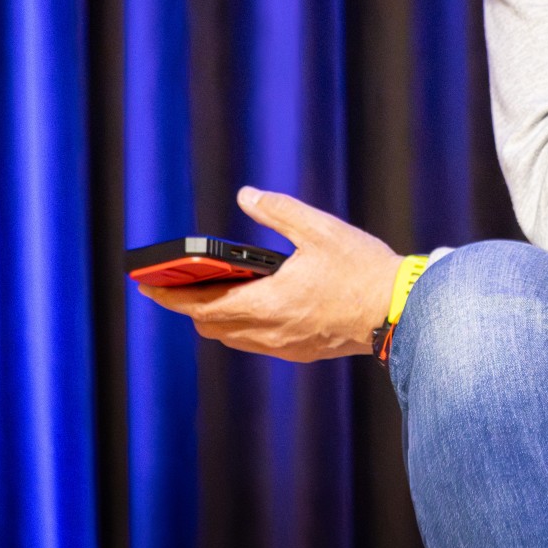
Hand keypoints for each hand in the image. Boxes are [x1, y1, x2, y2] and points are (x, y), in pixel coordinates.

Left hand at [137, 187, 405, 361]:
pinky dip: (244, 326)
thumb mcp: (320, 229)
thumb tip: (247, 195)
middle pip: (211, 327)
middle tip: (180, 285)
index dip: (171, 297)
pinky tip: (257, 305)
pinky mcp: (302, 351)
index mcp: (269, 302)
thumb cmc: (362, 269)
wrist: (399, 310)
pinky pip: (257, 343)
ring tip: (216, 291)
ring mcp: (286, 345)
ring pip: (233, 338)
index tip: (148, 286)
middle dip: (191, 306)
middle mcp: (271, 331)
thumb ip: (279, 211)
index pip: (202, 306)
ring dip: (217, 317)